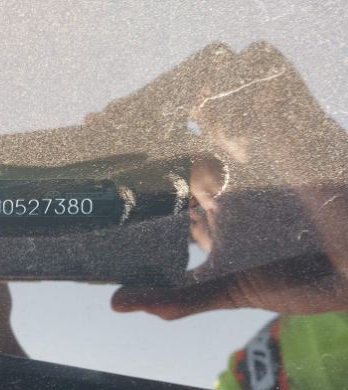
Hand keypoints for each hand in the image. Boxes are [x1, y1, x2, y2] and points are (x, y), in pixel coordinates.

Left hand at [112, 42, 347, 319]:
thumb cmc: (307, 277)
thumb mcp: (232, 287)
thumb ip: (178, 297)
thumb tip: (115, 303)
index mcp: (215, 212)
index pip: (163, 186)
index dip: (130, 174)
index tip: (92, 161)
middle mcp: (233, 179)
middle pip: (176, 146)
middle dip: (138, 133)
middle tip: (95, 122)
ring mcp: (262, 154)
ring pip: (211, 116)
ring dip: (174, 101)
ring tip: (136, 93)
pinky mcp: (294, 134)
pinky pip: (266, 95)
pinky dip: (239, 81)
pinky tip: (203, 74)